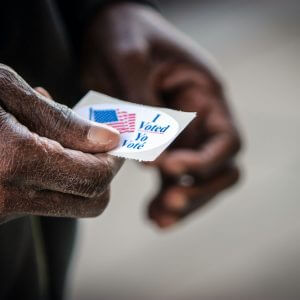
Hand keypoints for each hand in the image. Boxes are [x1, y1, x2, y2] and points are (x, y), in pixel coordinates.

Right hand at [0, 64, 122, 223]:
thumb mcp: (4, 89)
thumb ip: (61, 120)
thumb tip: (107, 140)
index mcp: (14, 162)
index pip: (94, 179)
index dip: (114, 162)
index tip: (118, 144)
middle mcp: (7, 197)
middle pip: (90, 202)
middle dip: (102, 173)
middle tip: (99, 144)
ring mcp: (0, 210)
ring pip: (69, 202)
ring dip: (77, 171)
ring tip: (57, 135)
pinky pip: (42, 198)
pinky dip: (53, 175)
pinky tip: (36, 146)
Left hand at [81, 3, 240, 227]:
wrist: (107, 28)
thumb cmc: (123, 35)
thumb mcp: (130, 60)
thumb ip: (143, 108)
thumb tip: (151, 158)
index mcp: (205, 94)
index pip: (226, 141)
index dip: (204, 162)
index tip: (168, 168)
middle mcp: (201, 118)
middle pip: (218, 168)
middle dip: (198, 191)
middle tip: (169, 205)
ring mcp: (183, 133)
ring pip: (196, 179)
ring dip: (181, 203)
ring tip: (157, 219)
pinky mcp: (163, 142)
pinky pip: (172, 176)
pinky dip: (165, 197)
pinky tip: (152, 214)